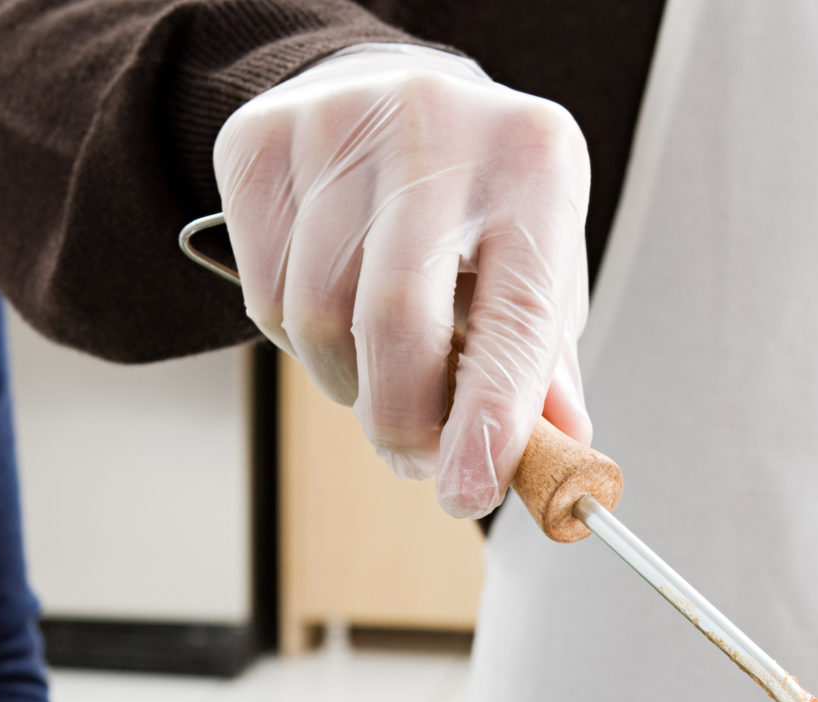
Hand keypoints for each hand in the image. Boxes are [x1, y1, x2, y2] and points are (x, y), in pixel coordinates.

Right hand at [213, 44, 591, 517]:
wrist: (388, 91)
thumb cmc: (478, 199)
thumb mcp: (536, 260)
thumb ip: (543, 364)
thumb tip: (558, 454)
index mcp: (532, 162)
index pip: (513, 317)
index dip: (490, 420)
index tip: (469, 494)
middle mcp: (436, 127)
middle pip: (394, 320)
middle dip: (401, 420)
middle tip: (418, 458)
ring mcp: (338, 124)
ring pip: (318, 319)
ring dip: (347, 382)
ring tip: (379, 365)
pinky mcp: (259, 143)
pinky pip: (264, 296)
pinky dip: (296, 337)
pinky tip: (331, 310)